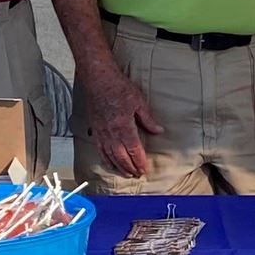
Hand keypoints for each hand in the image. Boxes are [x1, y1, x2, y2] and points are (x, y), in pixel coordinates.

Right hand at [83, 63, 162, 177]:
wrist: (98, 79)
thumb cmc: (118, 88)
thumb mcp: (139, 102)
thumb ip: (148, 119)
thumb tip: (158, 130)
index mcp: (124, 126)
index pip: (133, 150)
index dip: (139, 162)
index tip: (145, 169)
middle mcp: (111, 132)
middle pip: (122, 157)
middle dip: (130, 168)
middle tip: (138, 174)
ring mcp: (101, 132)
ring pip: (110, 156)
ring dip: (119, 167)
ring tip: (127, 174)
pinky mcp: (95, 129)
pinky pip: (99, 149)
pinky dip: (105, 159)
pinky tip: (110, 164)